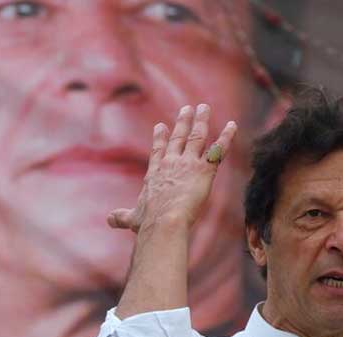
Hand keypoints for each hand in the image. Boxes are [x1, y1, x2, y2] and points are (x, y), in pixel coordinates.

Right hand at [107, 104, 236, 232]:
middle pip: (178, 137)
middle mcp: (171, 163)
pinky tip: (232, 126)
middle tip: (187, 108)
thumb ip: (122, 216)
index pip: (158, 151)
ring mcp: (188, 164)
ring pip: (197, 137)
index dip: (160, 138)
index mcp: (155, 173)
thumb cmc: (148, 222)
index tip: (161, 126)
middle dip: (183, 121)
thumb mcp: (132, 218)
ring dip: (202, 121)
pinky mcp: (204, 170)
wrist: (164, 221)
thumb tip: (109, 220)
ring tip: (205, 108)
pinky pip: (218, 150)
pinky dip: (226, 137)